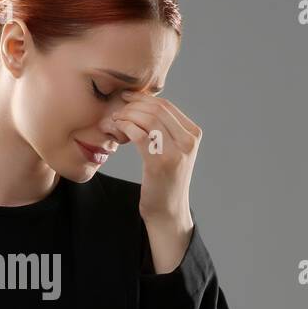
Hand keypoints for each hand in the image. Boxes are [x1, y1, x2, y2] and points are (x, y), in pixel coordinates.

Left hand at [111, 90, 200, 229]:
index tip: (126, 97)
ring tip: (114, 120)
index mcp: (193, 134)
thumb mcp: (172, 151)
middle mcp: (188, 141)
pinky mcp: (160, 163)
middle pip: (156, 109)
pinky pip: (139, 135)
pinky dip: (125, 127)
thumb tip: (143, 104)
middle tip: (117, 108)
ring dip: (126, 115)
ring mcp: (176, 152)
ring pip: (148, 119)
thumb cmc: (164, 180)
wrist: (168, 211)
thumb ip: (166, 130)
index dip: (143, 98)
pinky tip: (116, 129)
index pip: (166, 106)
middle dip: (133, 105)